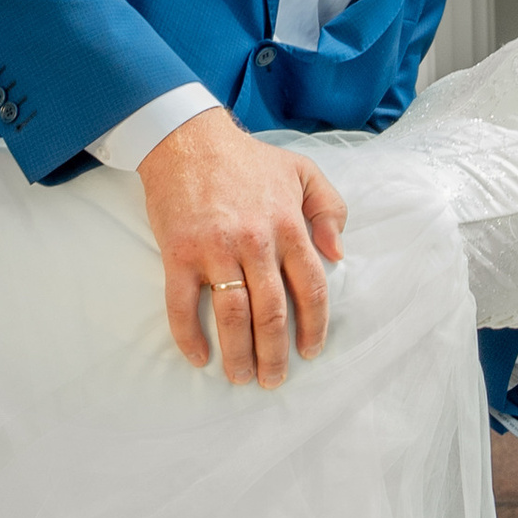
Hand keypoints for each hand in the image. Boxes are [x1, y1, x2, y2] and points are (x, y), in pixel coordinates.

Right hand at [138, 110, 345, 389]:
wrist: (187, 139)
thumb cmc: (247, 159)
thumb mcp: (302, 171)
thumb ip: (329, 209)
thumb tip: (338, 254)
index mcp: (288, 225)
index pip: (310, 289)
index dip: (314, 327)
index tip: (310, 351)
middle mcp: (256, 242)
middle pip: (272, 313)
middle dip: (276, 354)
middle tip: (274, 379)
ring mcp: (215, 249)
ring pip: (233, 316)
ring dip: (239, 354)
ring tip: (241, 377)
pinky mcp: (179, 253)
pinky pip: (183, 305)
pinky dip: (190, 337)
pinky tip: (200, 357)